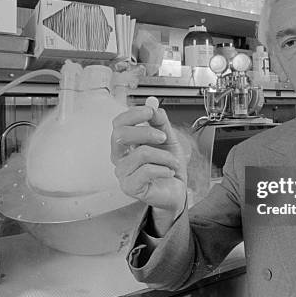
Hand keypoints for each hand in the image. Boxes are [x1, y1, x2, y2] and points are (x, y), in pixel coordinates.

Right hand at [111, 105, 186, 233]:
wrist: (176, 191)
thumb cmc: (168, 167)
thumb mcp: (168, 139)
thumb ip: (160, 122)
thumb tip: (153, 106)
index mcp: (125, 144)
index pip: (118, 123)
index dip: (133, 114)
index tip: (150, 112)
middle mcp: (120, 157)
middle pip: (120, 135)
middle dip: (145, 131)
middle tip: (163, 137)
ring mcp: (123, 173)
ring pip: (141, 154)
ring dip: (163, 155)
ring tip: (172, 162)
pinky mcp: (130, 187)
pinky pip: (146, 171)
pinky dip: (163, 169)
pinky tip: (168, 172)